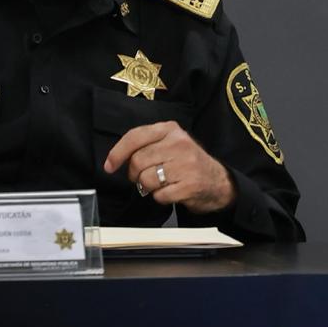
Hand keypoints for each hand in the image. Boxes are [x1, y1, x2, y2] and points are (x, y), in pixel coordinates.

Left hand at [103, 121, 235, 213]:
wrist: (218, 182)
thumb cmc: (187, 163)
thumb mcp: (170, 143)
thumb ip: (147, 144)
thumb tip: (117, 159)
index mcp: (170, 129)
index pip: (135, 136)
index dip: (118, 153)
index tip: (109, 165)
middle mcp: (179, 143)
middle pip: (138, 161)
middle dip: (134, 174)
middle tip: (144, 177)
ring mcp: (186, 164)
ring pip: (146, 179)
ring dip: (148, 187)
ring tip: (160, 184)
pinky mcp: (190, 184)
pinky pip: (159, 195)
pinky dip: (160, 197)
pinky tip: (171, 191)